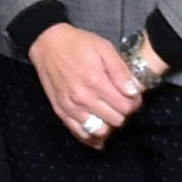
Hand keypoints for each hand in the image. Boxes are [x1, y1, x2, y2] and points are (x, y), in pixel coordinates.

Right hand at [30, 23, 143, 146]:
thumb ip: (120, 71)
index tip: (134, 97)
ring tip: (110, 115)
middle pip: (116, 121)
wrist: (47, 43)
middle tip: (123, 104)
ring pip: (100, 131)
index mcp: (96, 82)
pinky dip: (92, 138)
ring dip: (109, 125)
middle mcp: (83, 98)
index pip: (126, 107)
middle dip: (124, 113)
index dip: (135, 103)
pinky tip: (99, 135)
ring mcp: (71, 108)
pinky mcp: (61, 111)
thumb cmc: (77, 43)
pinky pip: (79, 133)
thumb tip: (134, 91)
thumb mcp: (104, 48)